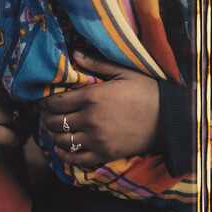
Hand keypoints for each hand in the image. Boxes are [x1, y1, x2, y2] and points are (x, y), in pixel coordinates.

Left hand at [38, 51, 159, 167]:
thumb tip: (73, 53)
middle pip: (55, 122)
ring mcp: (97, 139)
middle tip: (45, 116)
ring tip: (52, 130)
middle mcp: (90, 119)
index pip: (56, 102)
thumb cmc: (147, 91)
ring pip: (62, 141)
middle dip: (46, 119)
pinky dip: (65, 155)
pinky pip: (76, 158)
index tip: (43, 102)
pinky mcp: (105, 154)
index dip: (45, 103)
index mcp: (92, 96)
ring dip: (53, 136)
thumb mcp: (122, 72)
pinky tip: (62, 149)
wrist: (169, 118)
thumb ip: (96, 63)